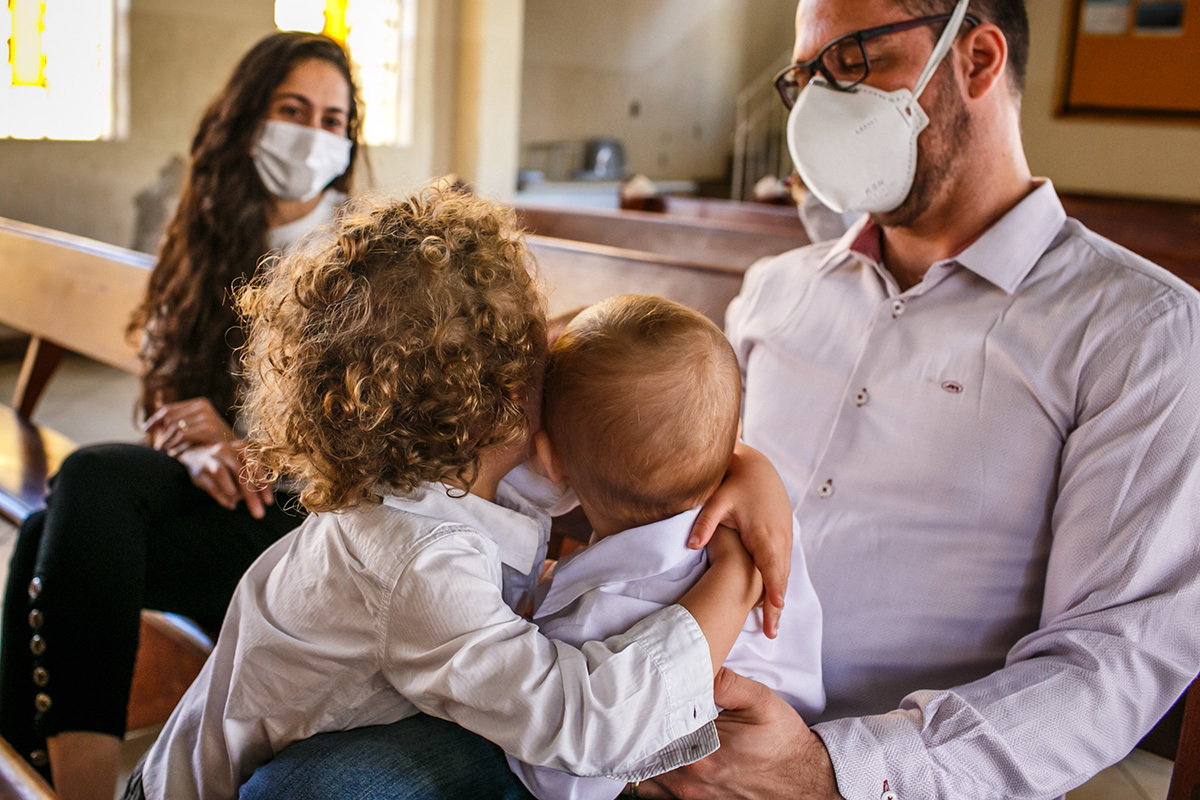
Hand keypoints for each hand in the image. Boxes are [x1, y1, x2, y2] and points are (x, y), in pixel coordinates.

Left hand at [143, 397, 235, 455]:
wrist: (236, 454)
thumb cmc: (212, 443)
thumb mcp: (194, 430)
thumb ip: (176, 424)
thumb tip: (147, 426)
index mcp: (200, 403)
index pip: (169, 409)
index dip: (154, 420)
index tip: (145, 429)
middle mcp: (203, 407)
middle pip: (169, 418)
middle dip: (161, 434)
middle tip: (158, 447)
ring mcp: (207, 417)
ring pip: (174, 427)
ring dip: (167, 441)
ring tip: (165, 451)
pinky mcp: (209, 430)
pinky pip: (182, 435)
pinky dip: (175, 445)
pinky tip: (174, 454)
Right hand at [176, 441, 273, 518]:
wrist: (197, 452)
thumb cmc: (227, 461)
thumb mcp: (241, 463)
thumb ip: (253, 477)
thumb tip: (264, 498)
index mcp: (240, 448)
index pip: (255, 467)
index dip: (263, 485)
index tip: (268, 502)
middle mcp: (225, 450)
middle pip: (240, 472)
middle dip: (251, 495)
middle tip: (259, 514)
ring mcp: (210, 459)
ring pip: (221, 473)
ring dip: (232, 491)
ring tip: (238, 502)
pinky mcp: (198, 472)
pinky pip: (210, 485)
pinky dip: (222, 497)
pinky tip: (230, 505)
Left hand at [638, 669, 842, 799]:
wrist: (806, 780)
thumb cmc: (782, 742)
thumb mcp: (760, 700)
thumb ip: (725, 681)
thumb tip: (695, 664)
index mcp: (700, 750)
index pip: (649, 731)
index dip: (636, 715)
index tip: (630, 702)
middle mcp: (691, 779)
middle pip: (641, 759)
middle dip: (633, 738)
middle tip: (628, 718)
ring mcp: (693, 798)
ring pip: (646, 783)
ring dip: (641, 761)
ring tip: (640, 738)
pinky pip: (661, 798)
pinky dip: (653, 781)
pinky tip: (658, 761)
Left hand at [689, 442, 792, 636]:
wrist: (758, 468)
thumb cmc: (737, 484)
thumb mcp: (718, 501)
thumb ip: (705, 524)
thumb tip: (690, 545)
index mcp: (764, 533)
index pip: (770, 567)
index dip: (773, 589)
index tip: (772, 608)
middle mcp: (779, 538)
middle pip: (780, 578)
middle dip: (777, 606)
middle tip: (772, 633)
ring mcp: (784, 538)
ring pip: (784, 573)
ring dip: (780, 597)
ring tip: (773, 625)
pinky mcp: (784, 536)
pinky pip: (783, 565)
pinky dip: (780, 583)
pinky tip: (772, 601)